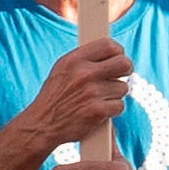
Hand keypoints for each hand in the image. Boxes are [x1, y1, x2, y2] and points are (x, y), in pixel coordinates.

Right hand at [11, 35, 137, 163]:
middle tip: (120, 75)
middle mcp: (83, 73)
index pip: (109, 45)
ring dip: (115, 94)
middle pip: (124, 63)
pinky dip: (111, 110)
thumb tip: (110, 52)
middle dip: (126, 69)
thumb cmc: (55, 96)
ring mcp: (91, 92)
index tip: (118, 57)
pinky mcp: (98, 111)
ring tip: (99, 98)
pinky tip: (98, 110)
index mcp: (74, 60)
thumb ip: (84, 59)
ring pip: (122, 87)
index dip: (118, 51)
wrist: (43, 124)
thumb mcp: (62, 69)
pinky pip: (119, 105)